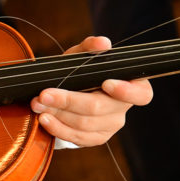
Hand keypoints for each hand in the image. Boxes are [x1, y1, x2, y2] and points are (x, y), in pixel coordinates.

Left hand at [29, 37, 152, 146]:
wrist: (67, 90)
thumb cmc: (79, 70)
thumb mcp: (82, 56)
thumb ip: (91, 47)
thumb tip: (102, 43)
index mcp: (131, 85)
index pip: (141, 94)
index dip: (126, 91)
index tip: (105, 83)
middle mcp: (123, 107)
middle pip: (99, 108)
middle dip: (68, 100)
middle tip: (44, 94)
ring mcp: (111, 125)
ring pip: (84, 124)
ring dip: (57, 114)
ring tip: (37, 104)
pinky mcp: (96, 138)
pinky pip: (78, 138)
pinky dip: (58, 128)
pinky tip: (44, 119)